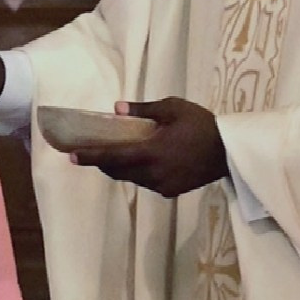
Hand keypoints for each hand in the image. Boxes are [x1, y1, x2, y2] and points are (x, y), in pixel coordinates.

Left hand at [68, 96, 227, 199]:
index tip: (71, 156)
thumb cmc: (201, 124)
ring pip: (132, 178)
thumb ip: (144, 110)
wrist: (229, 151)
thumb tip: (117, 109)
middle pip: (119, 171)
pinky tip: (144, 159)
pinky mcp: (171, 191)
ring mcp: (162, 186)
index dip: (90, 157)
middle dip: (103, 162)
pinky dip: (139, 172)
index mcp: (151, 152)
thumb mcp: (173, 108)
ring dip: (122, 167)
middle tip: (92, 150)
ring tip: (119, 151)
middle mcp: (153, 174)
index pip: (113, 157)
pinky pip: (147, 182)